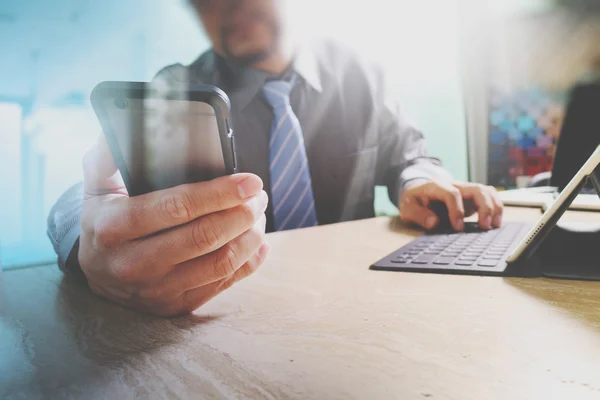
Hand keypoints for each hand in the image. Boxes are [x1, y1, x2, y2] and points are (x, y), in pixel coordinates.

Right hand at [78, 137, 269, 315]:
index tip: (250, 180)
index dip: (220, 193)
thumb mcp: (96, 188)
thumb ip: (107, 157)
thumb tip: (120, 126)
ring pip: (219, 263)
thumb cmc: (104, 222)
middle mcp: (134, 263)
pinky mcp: (175, 306)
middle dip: (242, 212)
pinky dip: (249, 262)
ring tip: (259, 215)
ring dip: (250, 236)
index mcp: (114, 227)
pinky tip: (259, 243)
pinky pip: (222, 284)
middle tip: (259, 196)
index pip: (177, 207)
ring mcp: (157, 290)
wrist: (97, 275)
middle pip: (204, 237)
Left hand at [399, 180, 503, 231]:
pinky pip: (488, 196)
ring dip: (494, 206)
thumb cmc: (412, 202)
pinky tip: (496, 222)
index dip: (457, 211)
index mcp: (436, 186)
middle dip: (484, 207)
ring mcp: (464, 190)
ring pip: (486, 191)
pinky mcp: (470, 197)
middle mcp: (453, 185)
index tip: (457, 228)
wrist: (416, 193)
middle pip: (476, 189)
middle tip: (484, 227)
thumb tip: (434, 222)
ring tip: (494, 225)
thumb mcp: (407, 209)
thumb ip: (418, 215)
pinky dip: (496, 207)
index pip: (452, 194)